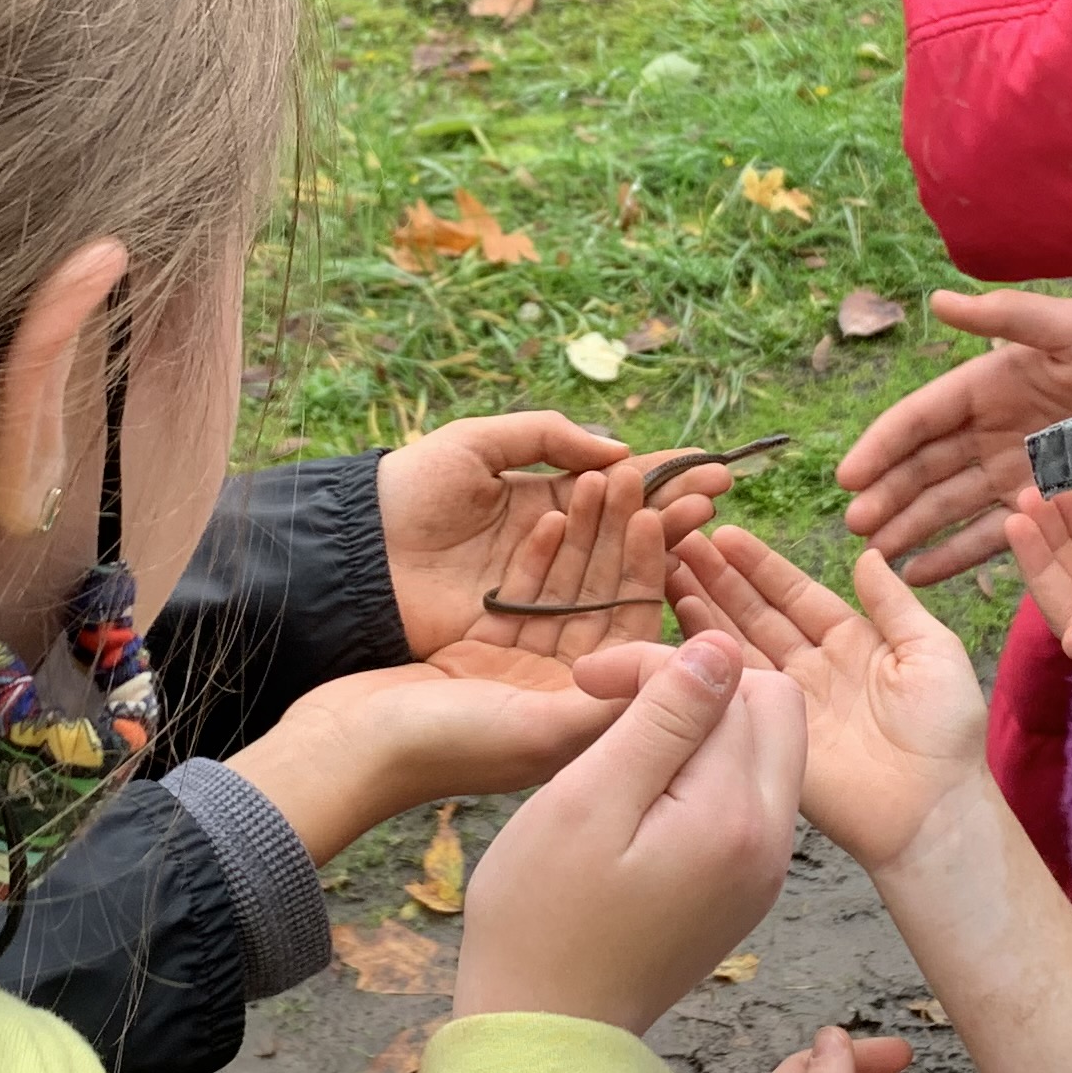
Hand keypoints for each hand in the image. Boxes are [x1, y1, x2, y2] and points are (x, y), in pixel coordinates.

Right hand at [229, 467, 677, 852]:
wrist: (341, 750)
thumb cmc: (439, 747)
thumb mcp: (538, 728)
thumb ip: (613, 701)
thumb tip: (697, 671)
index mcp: (586, 719)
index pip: (636, 632)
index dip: (650, 569)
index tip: (663, 512)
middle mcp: (564, 698)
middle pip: (605, 606)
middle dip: (621, 542)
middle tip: (637, 478)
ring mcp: (523, 677)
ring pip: (566, 594)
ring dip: (582, 538)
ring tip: (597, 478)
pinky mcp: (482, 657)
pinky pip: (523, 597)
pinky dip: (536, 557)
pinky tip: (550, 514)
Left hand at [377, 412, 725, 657]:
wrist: (354, 554)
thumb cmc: (406, 490)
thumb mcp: (477, 443)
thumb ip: (546, 437)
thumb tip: (619, 452)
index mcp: (537, 502)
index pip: (613, 490)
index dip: (660, 478)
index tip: (708, 469)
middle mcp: (549, 552)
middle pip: (623, 533)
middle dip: (671, 511)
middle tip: (717, 499)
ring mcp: (541, 595)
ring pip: (612, 570)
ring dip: (655, 545)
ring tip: (696, 523)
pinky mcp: (527, 635)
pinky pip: (584, 613)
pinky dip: (621, 589)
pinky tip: (656, 567)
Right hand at [453, 634, 804, 1033]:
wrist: (548, 1031)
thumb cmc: (544, 917)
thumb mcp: (591, 800)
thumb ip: (664, 719)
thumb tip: (722, 647)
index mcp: (736, 816)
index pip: (735, 683)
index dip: (662, 664)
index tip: (589, 681)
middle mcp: (772, 843)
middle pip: (772, 710)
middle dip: (699, 686)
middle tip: (610, 700)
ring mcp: (764, 871)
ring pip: (763, 752)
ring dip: (701, 728)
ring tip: (619, 745)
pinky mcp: (746, 889)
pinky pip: (747, 799)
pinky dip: (704, 773)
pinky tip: (640, 790)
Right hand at [667, 527, 988, 870]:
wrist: (931, 809)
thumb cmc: (945, 732)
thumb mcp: (933, 652)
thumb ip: (895, 604)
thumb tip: (869, 553)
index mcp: (854, 642)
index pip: (797, 594)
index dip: (760, 566)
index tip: (724, 535)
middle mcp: (814, 667)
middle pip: (757, 614)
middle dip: (719, 580)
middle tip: (680, 543)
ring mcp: (788, 702)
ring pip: (737, 646)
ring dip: (703, 610)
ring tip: (667, 573)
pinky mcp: (770, 735)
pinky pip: (732, 691)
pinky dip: (704, 660)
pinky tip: (677, 627)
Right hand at [835, 290, 1071, 581]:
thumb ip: (1009, 317)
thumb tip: (936, 300)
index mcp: (993, 383)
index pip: (923, 417)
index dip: (883, 444)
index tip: (849, 475)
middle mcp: (996, 430)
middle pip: (927, 466)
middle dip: (889, 495)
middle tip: (856, 524)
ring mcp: (1019, 473)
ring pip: (950, 505)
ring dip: (911, 528)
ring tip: (875, 555)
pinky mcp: (1048, 509)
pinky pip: (993, 536)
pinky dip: (955, 555)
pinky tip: (919, 573)